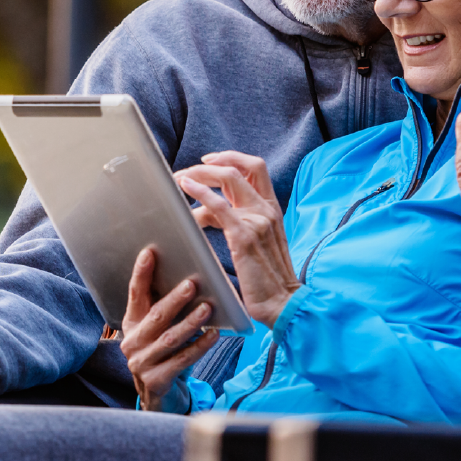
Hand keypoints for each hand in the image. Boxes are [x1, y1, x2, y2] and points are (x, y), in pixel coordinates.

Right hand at [120, 248, 219, 412]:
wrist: (159, 397)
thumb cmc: (165, 353)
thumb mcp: (160, 329)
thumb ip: (167, 307)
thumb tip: (191, 277)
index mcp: (132, 324)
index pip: (135, 294)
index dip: (141, 273)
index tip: (149, 252)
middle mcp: (132, 342)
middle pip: (156, 316)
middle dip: (174, 299)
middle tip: (192, 284)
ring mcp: (141, 363)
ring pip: (170, 338)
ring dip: (190, 322)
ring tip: (208, 308)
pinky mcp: (156, 382)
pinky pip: (182, 360)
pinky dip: (199, 346)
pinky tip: (214, 334)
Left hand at [176, 151, 298, 328]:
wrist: (281, 303)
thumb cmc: (266, 279)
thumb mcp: (257, 242)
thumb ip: (238, 221)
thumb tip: (206, 211)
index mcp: (272, 209)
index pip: (256, 168)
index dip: (231, 158)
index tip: (208, 161)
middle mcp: (267, 209)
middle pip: (240, 168)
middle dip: (210, 164)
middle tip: (187, 171)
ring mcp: (258, 220)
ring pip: (229, 179)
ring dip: (200, 175)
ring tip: (179, 180)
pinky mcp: (244, 235)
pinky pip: (219, 205)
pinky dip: (200, 191)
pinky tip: (185, 188)